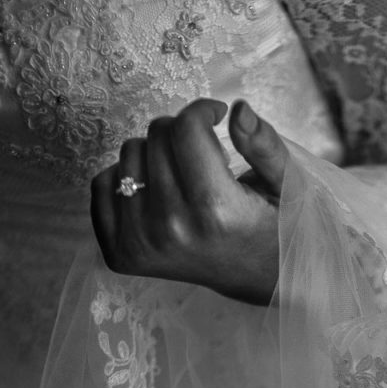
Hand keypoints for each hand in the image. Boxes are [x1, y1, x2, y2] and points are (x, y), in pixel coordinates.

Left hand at [90, 98, 288, 304]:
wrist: (256, 278)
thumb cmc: (271, 226)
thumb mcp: (285, 185)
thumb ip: (265, 145)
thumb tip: (237, 109)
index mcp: (216, 210)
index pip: (187, 128)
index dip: (203, 111)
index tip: (215, 117)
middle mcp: (173, 228)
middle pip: (157, 135)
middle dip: (181, 133)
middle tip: (202, 155)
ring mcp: (142, 243)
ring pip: (128, 154)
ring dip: (154, 154)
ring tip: (181, 177)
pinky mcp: (121, 253)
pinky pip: (101, 185)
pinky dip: (124, 179)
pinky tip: (155, 193)